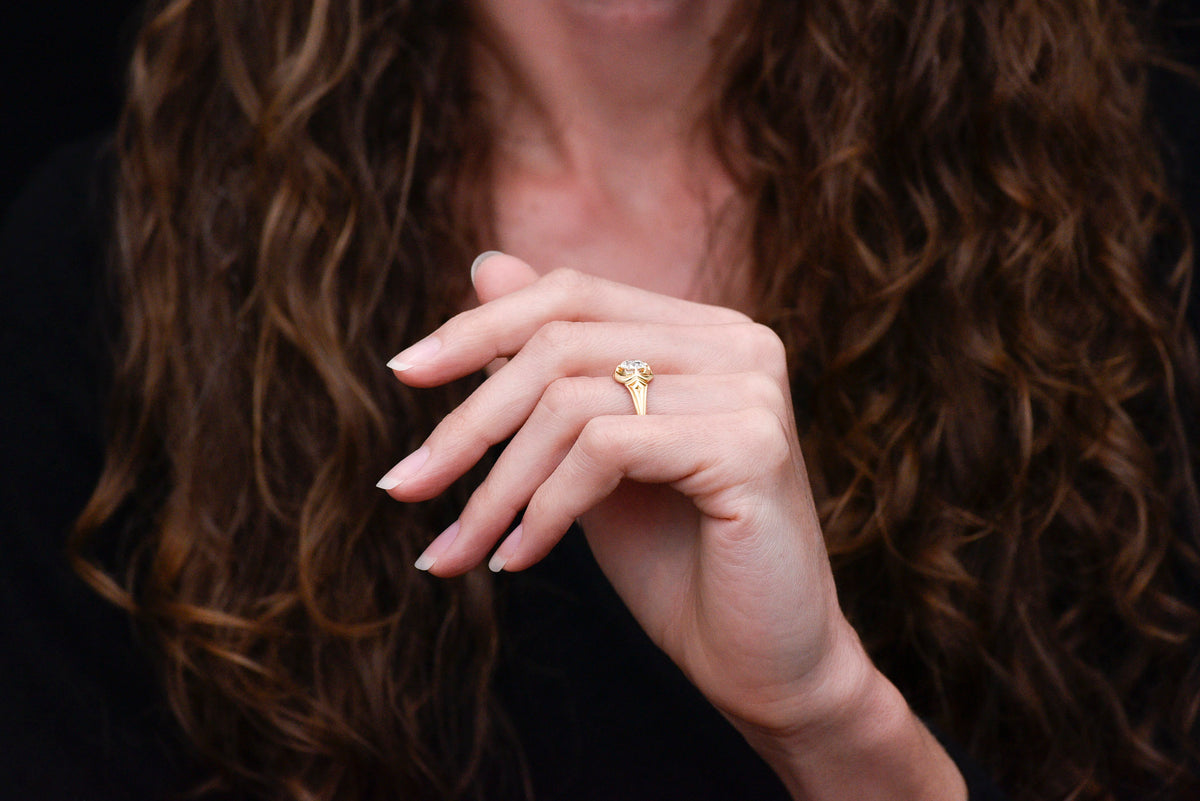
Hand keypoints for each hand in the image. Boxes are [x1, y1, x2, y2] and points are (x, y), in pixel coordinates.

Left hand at [378, 252, 862, 737]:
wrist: (763, 662)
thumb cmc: (675, 561)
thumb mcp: (589, 455)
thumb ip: (549, 368)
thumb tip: (484, 263)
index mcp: (702, 333)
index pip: (571, 294)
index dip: (479, 326)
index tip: (403, 373)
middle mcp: (736, 342)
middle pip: (558, 344)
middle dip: (467, 424)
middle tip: (404, 487)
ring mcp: (751, 388)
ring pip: (570, 402)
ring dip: (495, 487)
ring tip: (457, 551)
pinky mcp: (752, 444)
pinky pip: (604, 450)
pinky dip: (543, 510)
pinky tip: (520, 560)